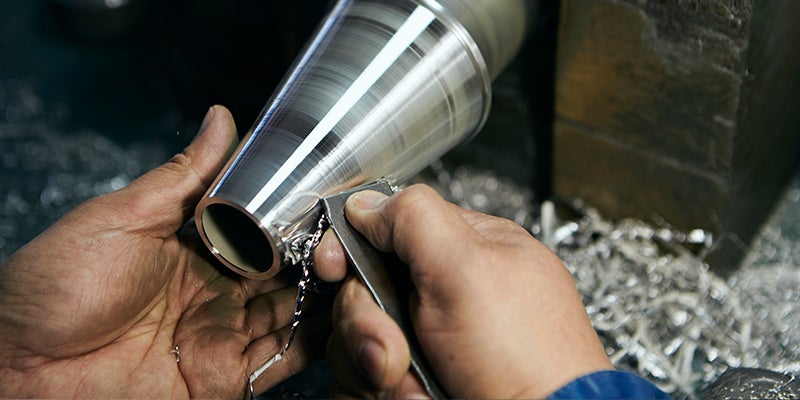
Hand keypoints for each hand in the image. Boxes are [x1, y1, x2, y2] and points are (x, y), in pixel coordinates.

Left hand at [0, 106, 328, 397]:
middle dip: (321, 253)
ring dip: (327, 294)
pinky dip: (319, 341)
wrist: (21, 372)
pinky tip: (347, 318)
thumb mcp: (122, 218)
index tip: (333, 195)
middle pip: (286, 270)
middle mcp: (215, 291)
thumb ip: (183, 177)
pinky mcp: (226, 377)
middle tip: (356, 234)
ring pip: (295, 312)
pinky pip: (285, 359)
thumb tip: (222, 120)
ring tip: (361, 269)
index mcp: (193, 248)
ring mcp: (223, 334)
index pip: (262, 227)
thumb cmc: (55, 289)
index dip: (298, 214)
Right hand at [315, 185, 612, 397]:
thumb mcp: (470, 268)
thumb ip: (415, 219)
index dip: (350, 246)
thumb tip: (368, 203)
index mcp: (460, 251)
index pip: (384, 230)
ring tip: (418, 387)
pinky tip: (418, 396)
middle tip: (396, 349)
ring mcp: (428, 342)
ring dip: (376, 368)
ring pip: (358, 341)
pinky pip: (365, 380)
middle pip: (363, 291)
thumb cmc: (526, 356)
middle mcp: (440, 295)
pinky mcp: (415, 380)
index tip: (331, 266)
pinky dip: (383, 393)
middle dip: (369, 323)